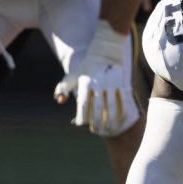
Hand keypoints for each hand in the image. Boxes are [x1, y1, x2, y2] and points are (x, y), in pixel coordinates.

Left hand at [54, 20, 137, 135]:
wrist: (105, 53)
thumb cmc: (86, 68)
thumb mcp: (73, 76)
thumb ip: (63, 88)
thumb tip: (59, 101)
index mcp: (85, 81)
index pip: (83, 101)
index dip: (82, 114)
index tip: (80, 123)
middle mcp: (98, 82)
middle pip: (98, 106)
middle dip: (96, 120)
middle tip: (95, 130)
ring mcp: (111, 83)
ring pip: (112, 105)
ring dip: (110, 119)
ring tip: (108, 129)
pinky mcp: (121, 82)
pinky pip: (123, 100)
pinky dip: (122, 111)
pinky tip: (120, 121)